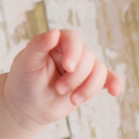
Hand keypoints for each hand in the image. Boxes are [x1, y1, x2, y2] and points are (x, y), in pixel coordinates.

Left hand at [3, 29, 123, 131]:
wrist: (26, 106)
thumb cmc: (23, 81)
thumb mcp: (26, 63)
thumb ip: (38, 46)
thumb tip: (55, 32)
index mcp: (55, 42)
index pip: (72, 39)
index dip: (74, 52)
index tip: (67, 67)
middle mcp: (71, 52)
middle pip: (88, 57)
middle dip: (76, 77)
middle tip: (59, 89)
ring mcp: (83, 68)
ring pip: (100, 71)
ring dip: (88, 88)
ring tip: (72, 100)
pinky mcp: (90, 82)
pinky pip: (109, 79)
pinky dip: (115, 83)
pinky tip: (114, 92)